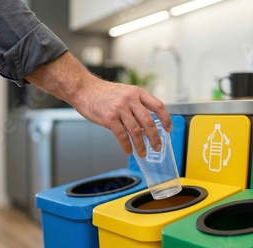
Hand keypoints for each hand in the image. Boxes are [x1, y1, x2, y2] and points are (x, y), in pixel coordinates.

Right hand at [25, 51, 172, 156]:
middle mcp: (130, 100)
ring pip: (136, 131)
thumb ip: (136, 106)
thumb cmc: (103, 93)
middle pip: (149, 122)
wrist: (83, 89)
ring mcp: (120, 109)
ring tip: (143, 153)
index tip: (169, 129)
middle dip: (155, 137)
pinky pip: (122, 135)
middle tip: (157, 147)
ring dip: (141, 145)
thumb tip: (146, 125)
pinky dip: (127, 145)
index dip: (166, 119)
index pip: (158, 106)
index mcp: (137, 92)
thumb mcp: (124, 93)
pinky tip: (129, 150)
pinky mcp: (109, 118)